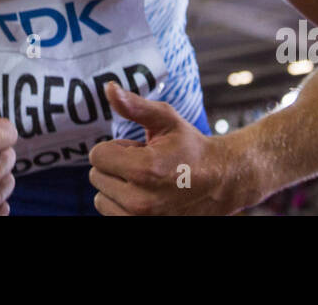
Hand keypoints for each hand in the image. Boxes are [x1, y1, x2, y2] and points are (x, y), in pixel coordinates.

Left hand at [88, 82, 243, 214]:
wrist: (221, 182)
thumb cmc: (191, 147)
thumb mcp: (166, 120)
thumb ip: (134, 106)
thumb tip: (108, 88)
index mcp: (145, 170)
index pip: (97, 156)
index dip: (115, 148)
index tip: (138, 150)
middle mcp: (140, 201)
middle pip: (97, 176)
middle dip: (116, 167)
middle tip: (145, 165)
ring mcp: (142, 220)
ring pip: (101, 198)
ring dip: (117, 187)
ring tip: (146, 181)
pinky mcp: (142, 229)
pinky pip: (111, 214)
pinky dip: (121, 204)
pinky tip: (145, 195)